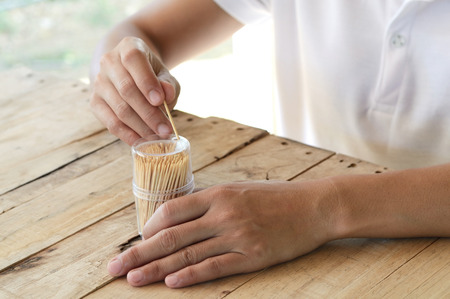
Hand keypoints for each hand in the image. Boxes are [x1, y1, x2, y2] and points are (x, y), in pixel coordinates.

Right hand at [89, 36, 179, 144]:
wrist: (128, 70)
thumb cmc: (151, 74)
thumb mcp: (164, 73)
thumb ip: (168, 83)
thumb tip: (167, 94)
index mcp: (128, 47)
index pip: (133, 61)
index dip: (146, 82)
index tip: (160, 101)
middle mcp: (109, 62)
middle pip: (127, 90)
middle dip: (149, 113)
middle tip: (166, 129)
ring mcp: (99, 82)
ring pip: (119, 109)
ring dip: (141, 127)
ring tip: (158, 137)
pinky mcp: (95, 101)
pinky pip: (110, 122)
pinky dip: (127, 134)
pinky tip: (141, 141)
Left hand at [107, 180, 337, 287]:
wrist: (314, 206)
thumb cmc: (276, 198)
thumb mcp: (240, 190)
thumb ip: (211, 202)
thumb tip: (180, 217)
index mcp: (218, 194)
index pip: (172, 210)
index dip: (149, 227)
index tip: (137, 241)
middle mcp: (223, 213)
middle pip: (172, 235)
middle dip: (139, 252)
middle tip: (114, 267)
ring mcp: (238, 235)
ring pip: (188, 254)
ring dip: (157, 269)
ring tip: (133, 280)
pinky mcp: (253, 255)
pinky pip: (215, 267)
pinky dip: (191, 276)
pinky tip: (172, 283)